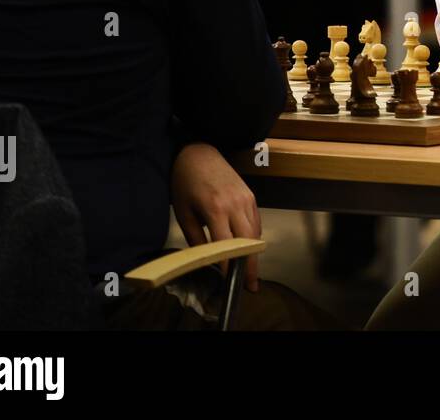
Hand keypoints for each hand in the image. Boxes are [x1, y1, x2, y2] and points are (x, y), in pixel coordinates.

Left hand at [171, 143, 261, 290]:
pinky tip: (250, 250)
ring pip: (256, 233)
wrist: (199, 153)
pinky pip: (256, 222)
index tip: (230, 282)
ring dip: (255, 254)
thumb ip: (195, 238)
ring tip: (252, 273)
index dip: (230, 265)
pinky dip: (254, 238)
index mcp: (215, 209)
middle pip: (248, 242)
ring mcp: (246, 199)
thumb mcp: (183, 213)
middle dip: (250, 266)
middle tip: (250, 286)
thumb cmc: (186, 182)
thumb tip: (205, 260)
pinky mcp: (251, 196)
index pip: (227, 245)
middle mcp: (235, 204)